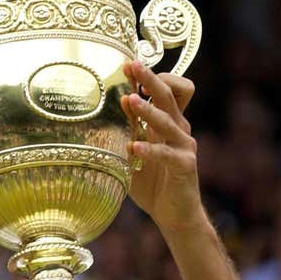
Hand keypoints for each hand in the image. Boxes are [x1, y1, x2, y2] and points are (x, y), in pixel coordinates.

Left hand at [121, 60, 202, 233]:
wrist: (175, 214)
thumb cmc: (153, 183)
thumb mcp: (132, 155)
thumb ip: (123, 135)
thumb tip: (95, 119)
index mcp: (168, 123)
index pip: (166, 89)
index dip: (150, 76)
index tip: (128, 65)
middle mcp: (179, 129)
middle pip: (168, 95)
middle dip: (149, 78)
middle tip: (132, 65)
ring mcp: (184, 146)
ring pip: (168, 120)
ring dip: (147, 110)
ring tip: (128, 102)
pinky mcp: (185, 166)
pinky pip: (166, 154)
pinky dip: (149, 150)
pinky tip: (133, 149)